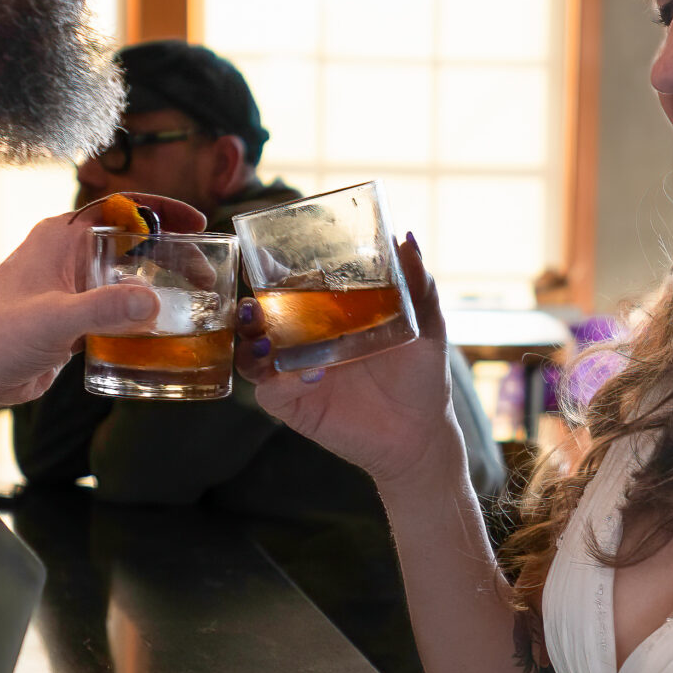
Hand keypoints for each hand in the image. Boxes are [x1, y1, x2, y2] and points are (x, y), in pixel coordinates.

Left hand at [0, 192, 206, 431]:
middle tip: (206, 277)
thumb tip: (154, 302)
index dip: (162, 211)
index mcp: (61, 238)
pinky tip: (163, 334)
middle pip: (131, 245)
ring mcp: (70, 288)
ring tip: (195, 305)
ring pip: (125, 279)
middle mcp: (67, 257)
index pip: (121, 208)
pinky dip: (140, 318)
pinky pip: (115, 311)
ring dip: (158, 289)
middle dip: (171, 256)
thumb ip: (104, 309)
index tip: (198, 222)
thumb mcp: (54, 320)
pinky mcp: (71, 320)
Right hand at [237, 236, 456, 493]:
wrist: (422, 432)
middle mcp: (303, 342)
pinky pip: (270, 391)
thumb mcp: (425, 325)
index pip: (288, 287)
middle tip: (254, 299)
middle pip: (257, 317)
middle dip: (247, 305)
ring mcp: (294, 375)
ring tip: (264, 338)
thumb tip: (408, 240)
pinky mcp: (294, 406)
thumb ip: (416, 284)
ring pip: (250, 354)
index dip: (268, 270)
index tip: (263, 253)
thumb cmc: (420, 376)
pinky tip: (310, 372)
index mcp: (326, 316)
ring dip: (250, 341)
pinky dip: (281, 380)